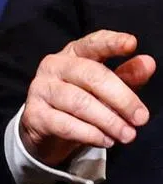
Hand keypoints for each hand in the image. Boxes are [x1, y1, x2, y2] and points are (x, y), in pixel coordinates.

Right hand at [20, 30, 154, 166]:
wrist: (45, 128)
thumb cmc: (81, 100)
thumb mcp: (106, 88)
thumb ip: (127, 76)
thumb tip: (147, 62)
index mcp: (73, 53)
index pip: (92, 43)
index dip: (111, 42)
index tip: (132, 44)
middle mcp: (53, 66)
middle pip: (90, 75)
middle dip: (121, 97)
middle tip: (141, 118)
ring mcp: (41, 89)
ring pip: (79, 102)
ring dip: (108, 121)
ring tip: (127, 134)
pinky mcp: (35, 114)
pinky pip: (66, 124)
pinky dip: (90, 134)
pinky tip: (106, 140)